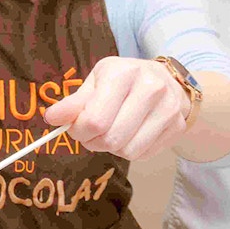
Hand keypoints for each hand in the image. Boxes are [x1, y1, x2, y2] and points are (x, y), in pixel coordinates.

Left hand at [44, 56, 187, 159]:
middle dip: (93, 142)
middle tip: (91, 134)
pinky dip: (130, 151)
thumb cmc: (124, 81)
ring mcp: (168, 108)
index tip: (75, 128)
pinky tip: (130, 134)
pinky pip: (143, 155)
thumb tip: (51, 119)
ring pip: (127, 151)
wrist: (168, 81)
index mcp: (123, 73)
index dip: (79, 131)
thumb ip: (73, 102)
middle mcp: (150, 88)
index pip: (94, 120)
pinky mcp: (178, 127)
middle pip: (111, 138)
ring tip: (111, 132)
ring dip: (111, 149)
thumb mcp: (97, 81)